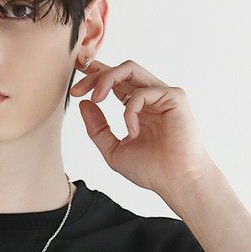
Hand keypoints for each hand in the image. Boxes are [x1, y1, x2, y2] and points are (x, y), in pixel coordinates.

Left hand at [69, 58, 217, 202]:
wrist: (175, 182)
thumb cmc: (151, 170)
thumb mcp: (113, 150)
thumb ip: (98, 129)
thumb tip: (84, 103)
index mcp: (138, 108)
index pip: (115, 83)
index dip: (95, 77)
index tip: (75, 84)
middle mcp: (150, 98)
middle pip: (120, 71)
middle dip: (95, 75)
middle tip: (77, 90)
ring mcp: (162, 95)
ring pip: (130, 69)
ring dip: (107, 79)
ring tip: (96, 98)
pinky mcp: (174, 96)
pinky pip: (142, 92)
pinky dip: (130, 111)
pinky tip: (132, 132)